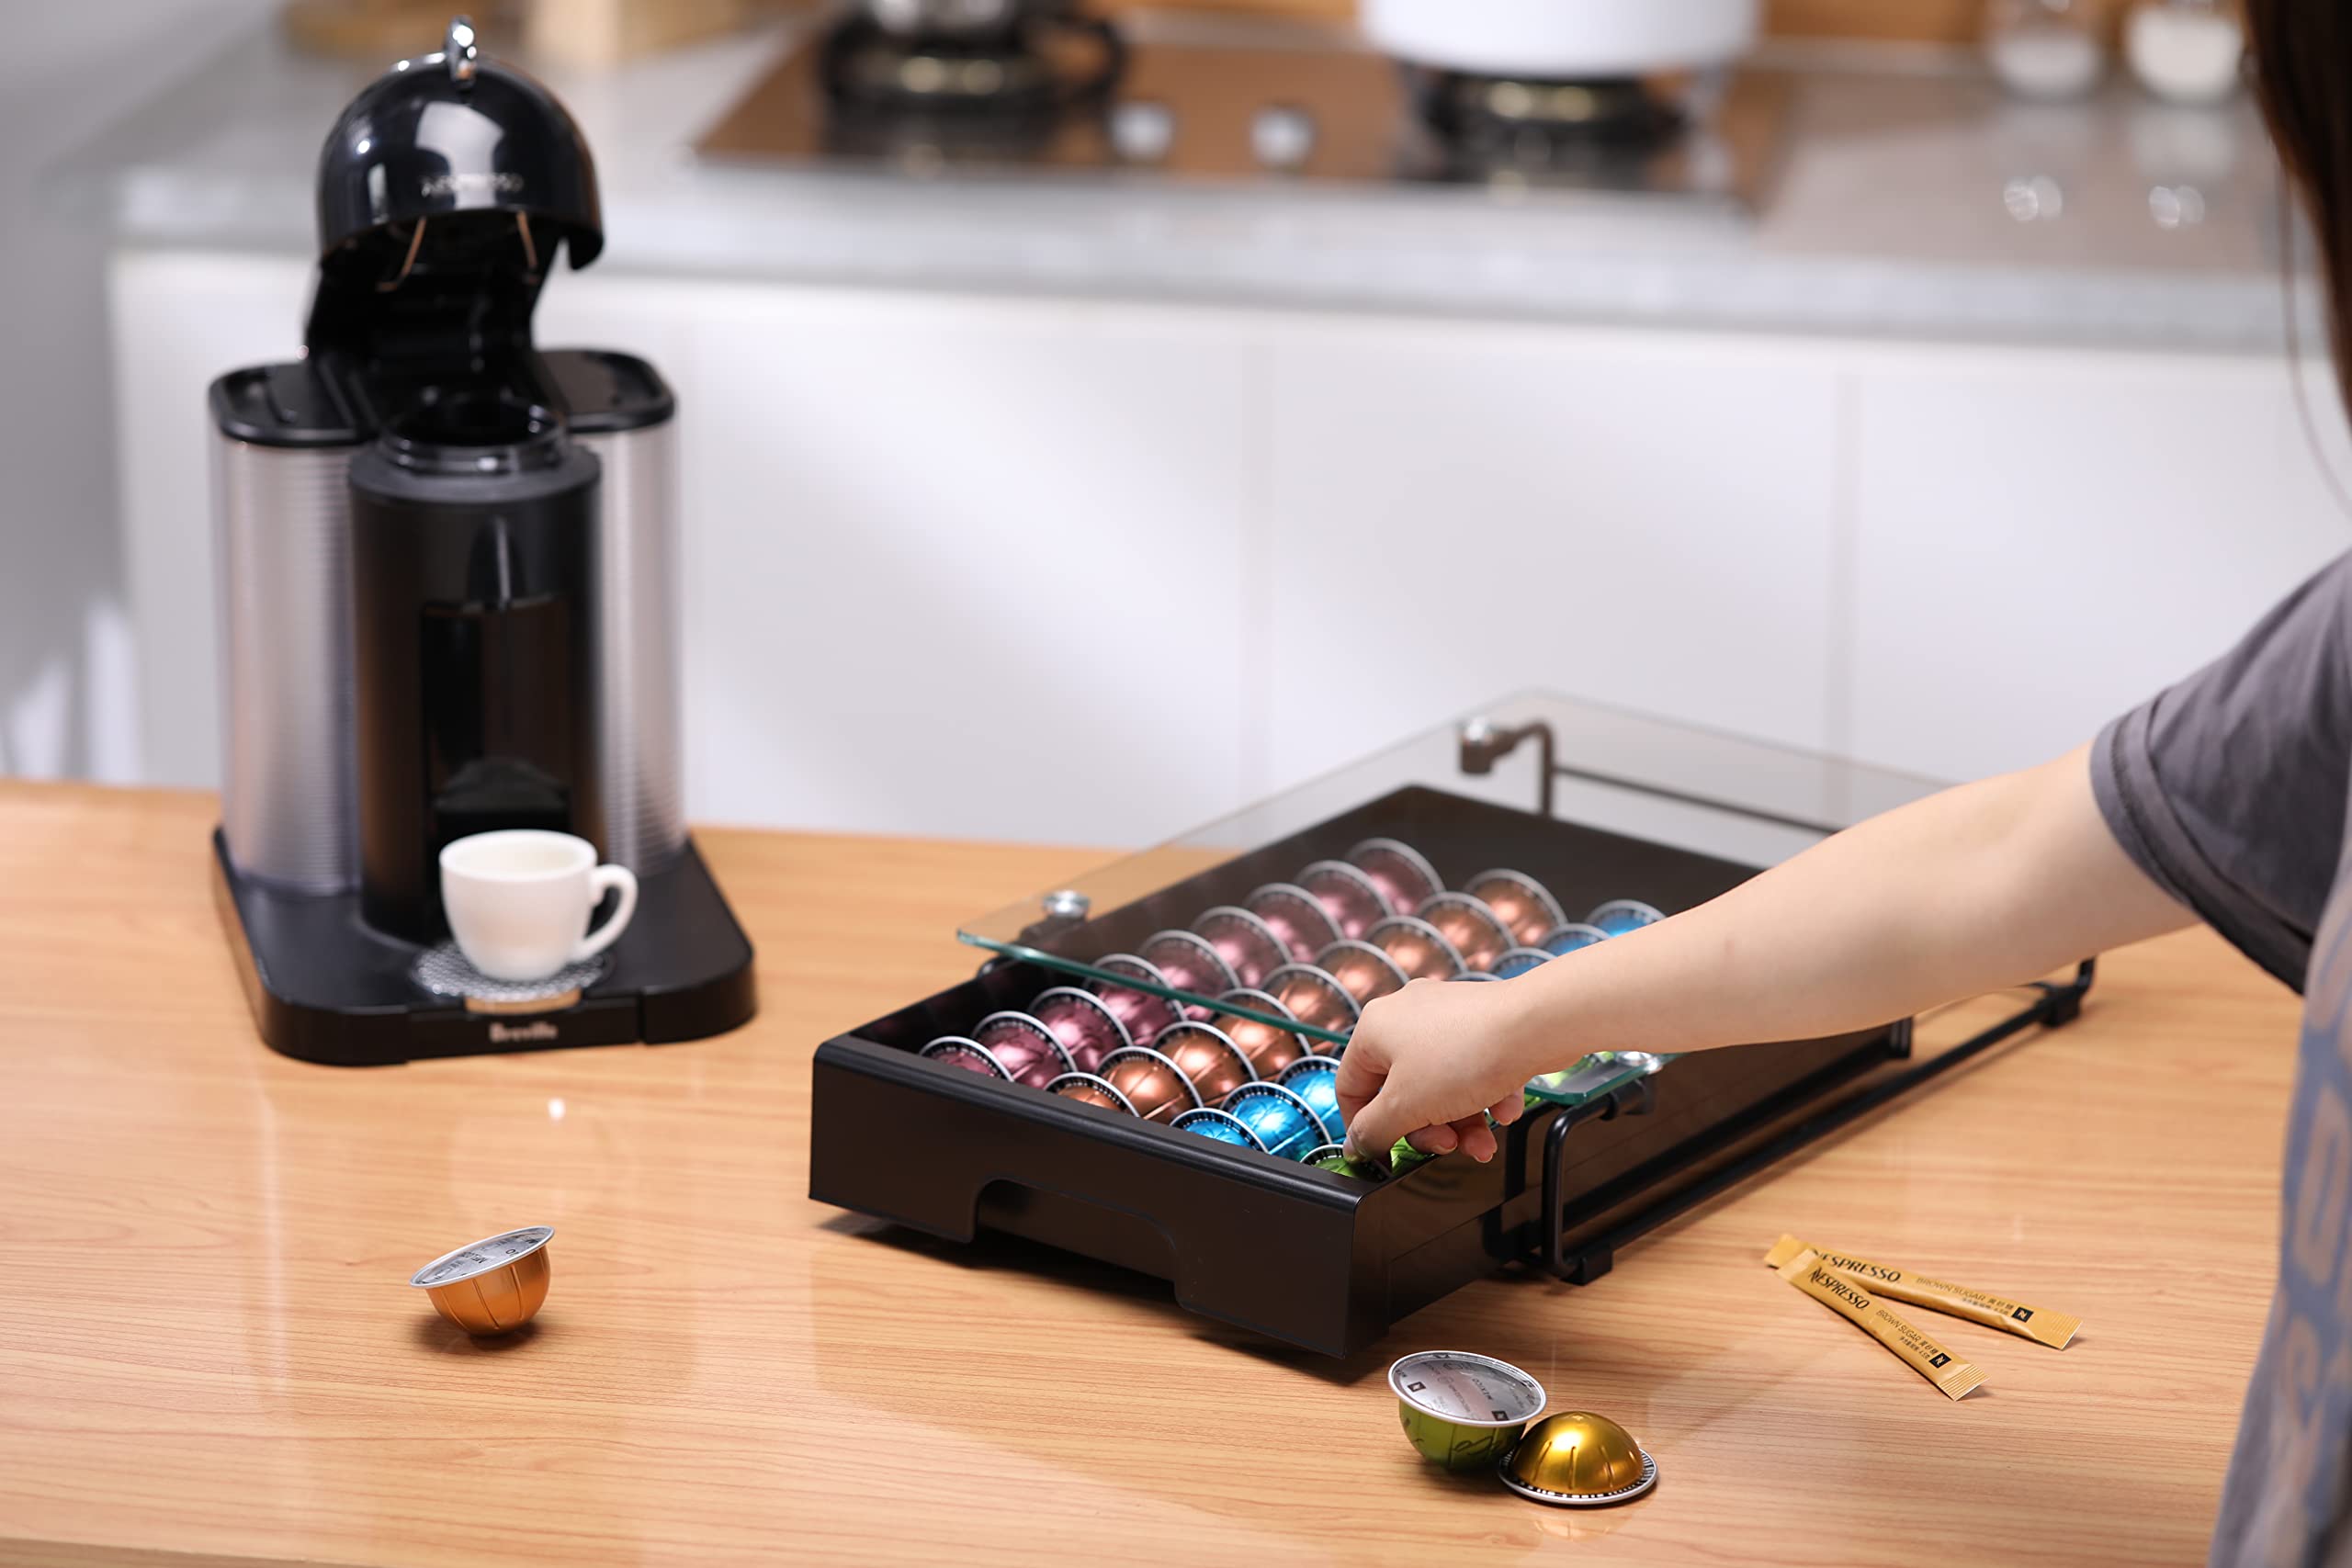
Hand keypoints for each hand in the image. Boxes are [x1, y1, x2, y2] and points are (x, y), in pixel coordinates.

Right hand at [1335, 977, 1538, 1165]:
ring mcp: (1445, 1018)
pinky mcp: (1480, 1025)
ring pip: (1439, 1086)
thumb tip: (1358, 1145)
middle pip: (1401, 1092)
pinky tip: (1502, 1107)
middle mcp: (1406, 1017)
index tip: (1383, 1152)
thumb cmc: (1469, 1053)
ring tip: (1482, 1141)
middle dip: (1427, 1128)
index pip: (1351, 1087)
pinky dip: (1484, 1096)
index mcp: (1375, 1029)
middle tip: (1446, 1145)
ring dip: (1460, 1122)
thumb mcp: (1407, 1106)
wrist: (1537, 1026)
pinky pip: (1471, 1071)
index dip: (1364, 1126)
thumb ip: (1374, 1131)